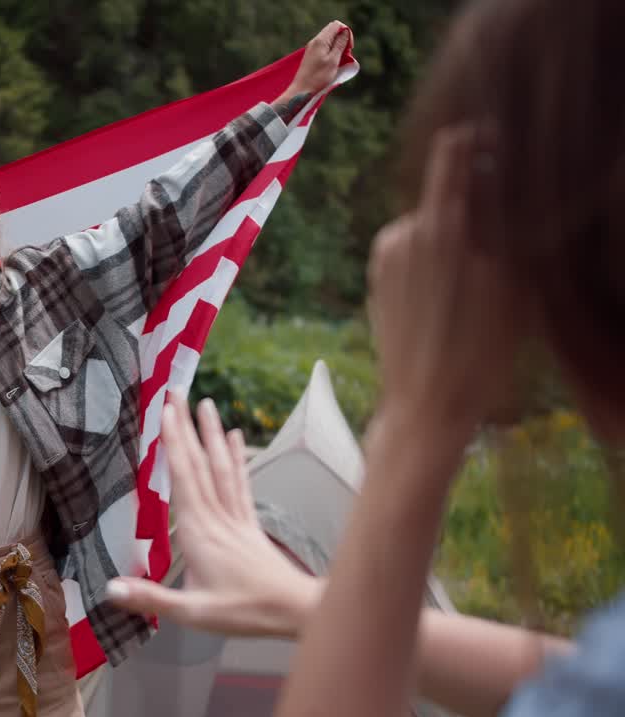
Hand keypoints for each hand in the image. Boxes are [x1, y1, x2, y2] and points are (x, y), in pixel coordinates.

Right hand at [107, 394, 318, 638]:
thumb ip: (151, 597)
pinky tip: (237, 438)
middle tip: (178, 393)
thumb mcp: (193, 612)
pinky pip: (241, 483)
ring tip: (207, 403)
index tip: (166, 412)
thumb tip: (109, 588)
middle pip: (200, 464)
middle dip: (188, 427)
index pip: (183, 478)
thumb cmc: (245, 611)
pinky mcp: (249, 523)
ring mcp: (236, 517)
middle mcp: (217, 517)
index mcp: (198, 533)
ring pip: (222, 468)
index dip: (174, 444)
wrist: (296, 611)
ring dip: (212, 434)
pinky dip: (237, 458)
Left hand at [281, 21, 349, 100]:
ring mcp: (312, 48)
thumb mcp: (333, 60)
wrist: (302, 90)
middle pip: (333, 31)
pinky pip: (325, 47)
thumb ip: (340, 44)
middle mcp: (315, 41)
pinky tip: (333, 62)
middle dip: (343, 39)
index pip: (337, 25)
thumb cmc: (318, 77)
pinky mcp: (311, 55)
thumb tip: (345, 31)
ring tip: (340, 59)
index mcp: (320, 40)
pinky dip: (332, 52)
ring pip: (329, 40)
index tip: (349, 47)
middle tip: (346, 54)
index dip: (346, 33)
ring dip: (338, 46)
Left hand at [366, 127, 525, 451]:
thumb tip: (496, 175)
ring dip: (451, 237)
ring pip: (429, 225)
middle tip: (500, 246)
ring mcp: (385, 254)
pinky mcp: (376, 276)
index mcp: (442, 225)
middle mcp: (405, 231)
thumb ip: (502, 222)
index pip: (453, 152)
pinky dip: (431, 259)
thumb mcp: (513, 282)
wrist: (427, 403)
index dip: (475, 139)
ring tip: (475, 285)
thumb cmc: (481, 348)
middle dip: (473, 207)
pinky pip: (411, 251)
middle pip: (446, 196)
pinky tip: (448, 298)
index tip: (495, 139)